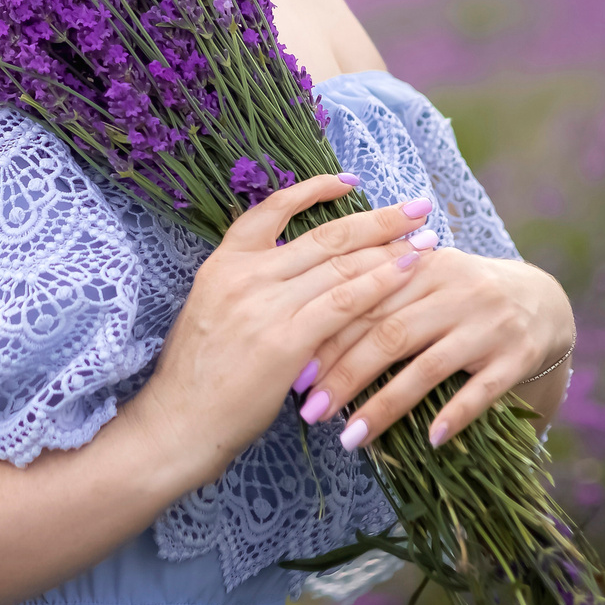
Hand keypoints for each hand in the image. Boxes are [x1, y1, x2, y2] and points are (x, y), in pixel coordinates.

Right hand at [123, 176, 431, 490]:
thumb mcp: (212, 312)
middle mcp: (244, 275)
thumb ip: (250, 288)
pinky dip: (380, 283)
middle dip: (377, 219)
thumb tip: (292, 277)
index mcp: (224, 263)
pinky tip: (407, 273)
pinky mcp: (285, 340)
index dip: (316, 190)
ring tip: (427, 239)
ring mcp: (264, 305)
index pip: (273, 209)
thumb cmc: (197, 378)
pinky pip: (344, 303)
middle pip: (323, 236)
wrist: (178, 422)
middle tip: (416, 206)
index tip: (352, 182)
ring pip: (340, 265)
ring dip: (390, 248)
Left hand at [300, 247, 573, 452]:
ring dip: (385, 406)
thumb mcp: (422, 275)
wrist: (543, 299)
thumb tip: (302, 327)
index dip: (326, 339)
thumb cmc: (460, 293)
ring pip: (427, 367)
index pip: (363, 303)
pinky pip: (482, 390)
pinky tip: (429, 440)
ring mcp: (487, 324)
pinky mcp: (517, 356)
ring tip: (350, 439)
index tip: (293, 374)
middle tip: (310, 413)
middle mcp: (454, 290)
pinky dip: (455, 414)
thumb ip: (374, 288)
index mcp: (421, 265)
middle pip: (388, 335)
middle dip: (344, 376)